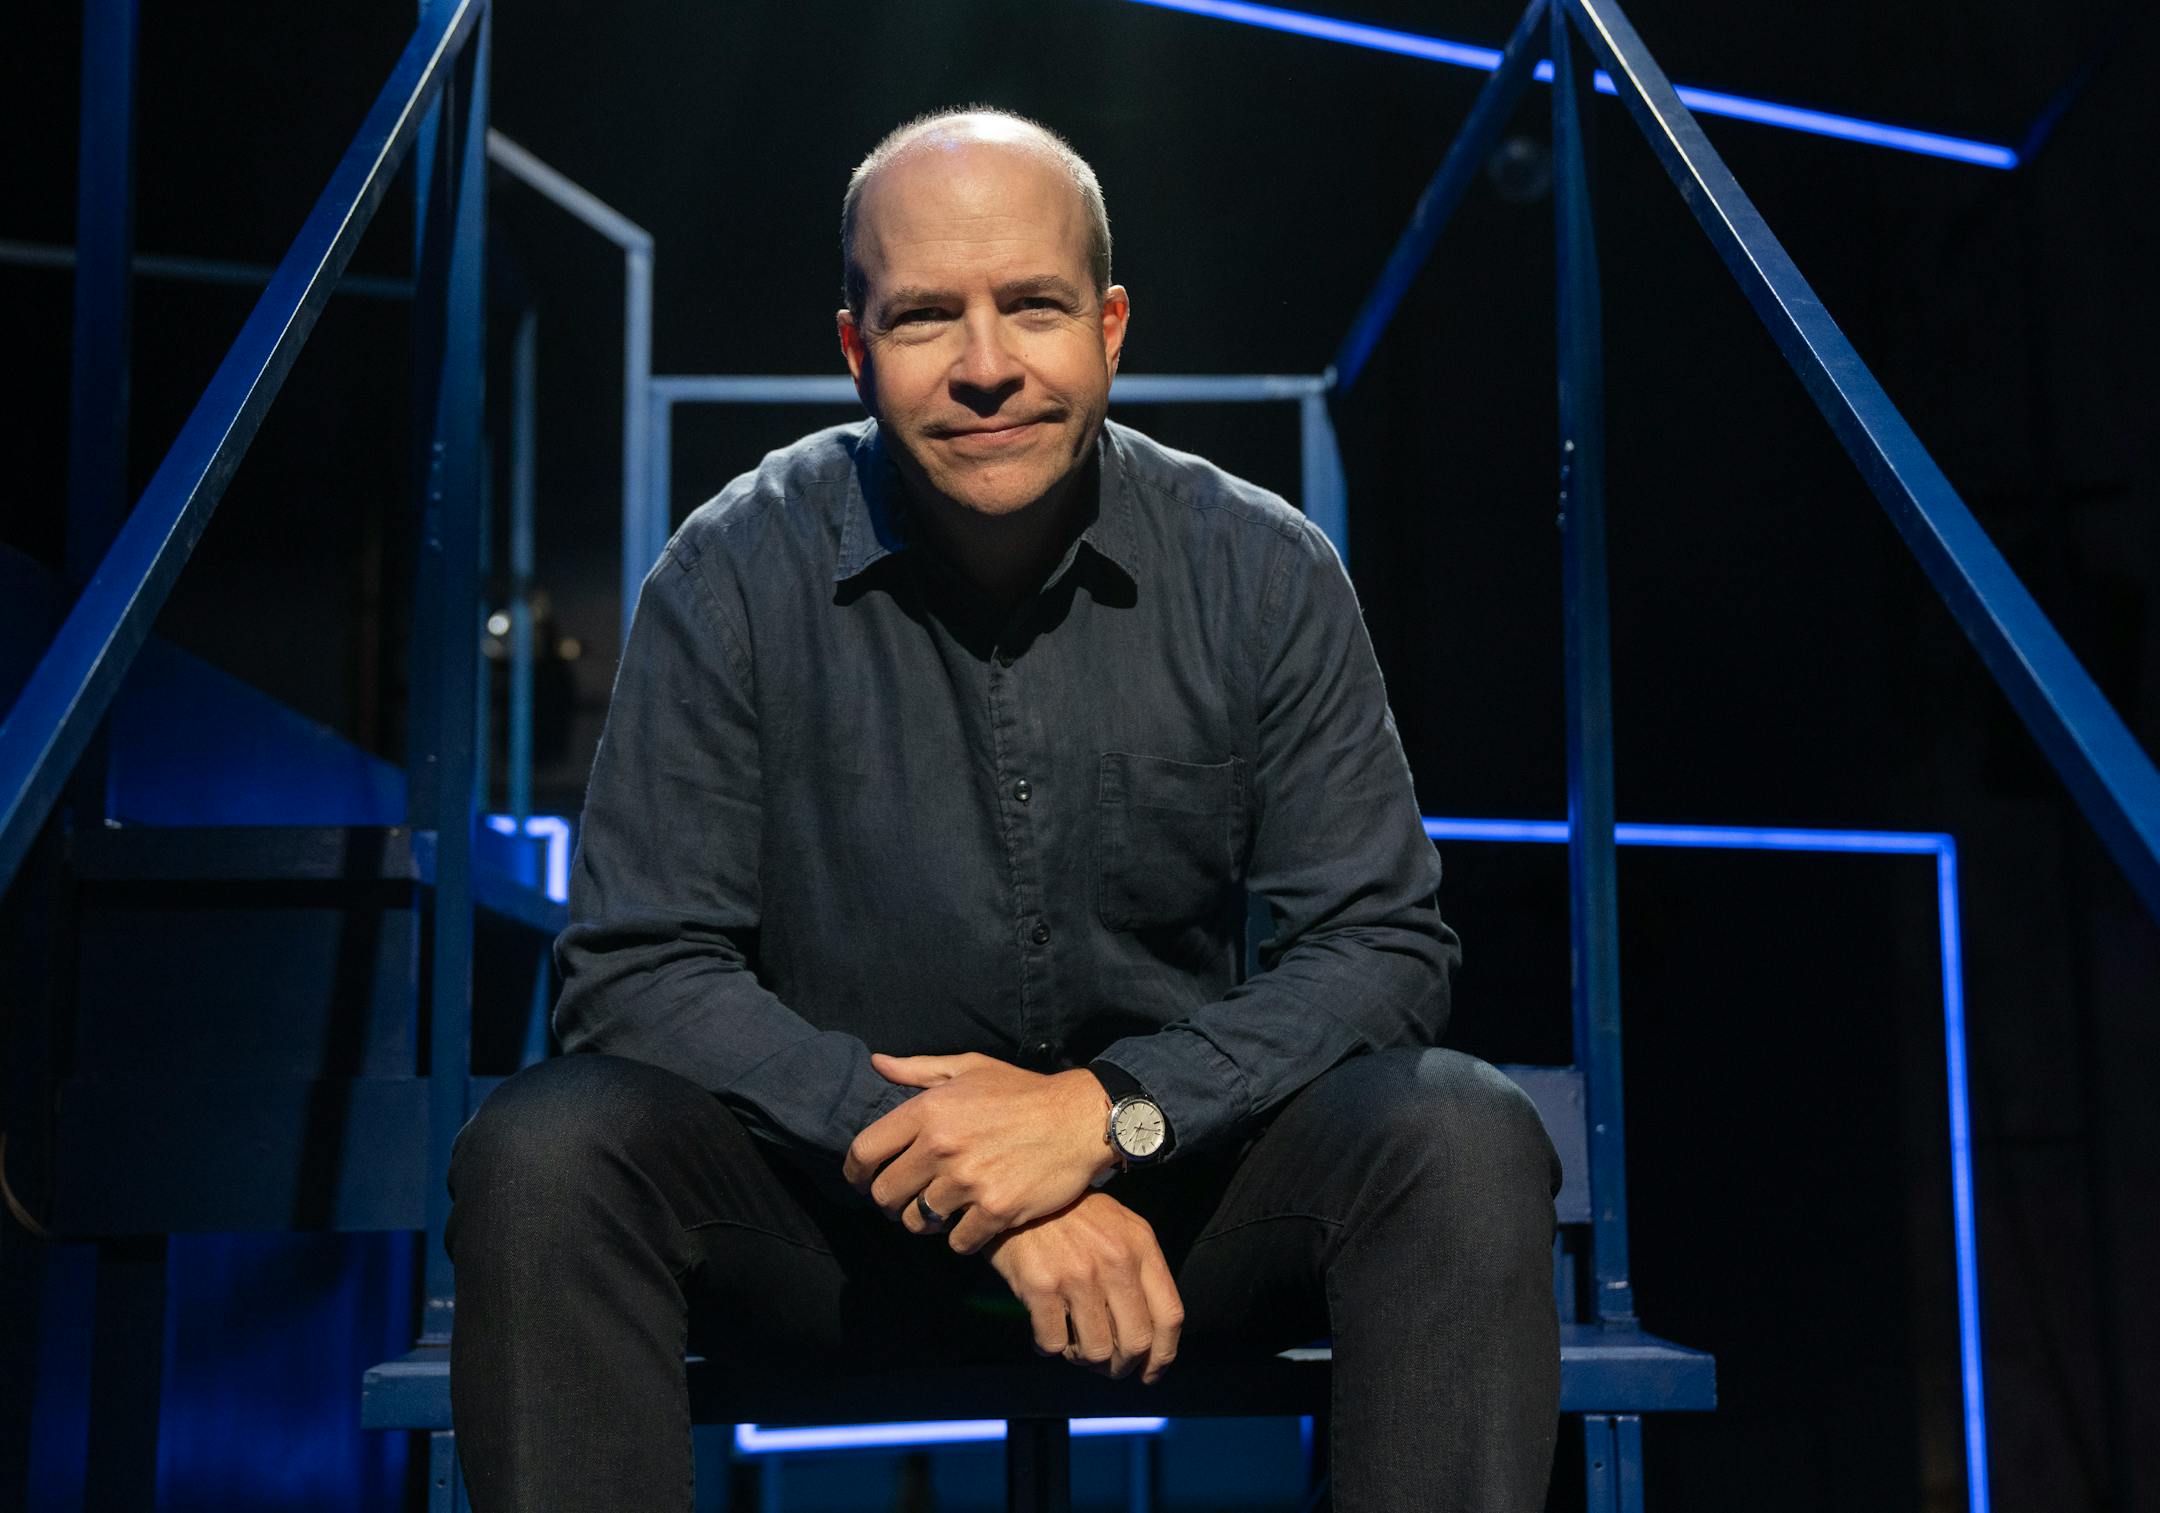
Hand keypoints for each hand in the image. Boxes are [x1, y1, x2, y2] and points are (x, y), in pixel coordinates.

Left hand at [842, 1052, 1115, 1253]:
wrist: (1080, 1118)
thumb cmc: (1022, 1091)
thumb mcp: (970, 1068)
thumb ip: (918, 1069)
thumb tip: (877, 1063)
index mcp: (929, 1111)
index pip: (865, 1152)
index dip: (856, 1172)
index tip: (863, 1181)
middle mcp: (943, 1147)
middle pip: (886, 1194)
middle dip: (890, 1201)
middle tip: (905, 1200)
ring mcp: (969, 1182)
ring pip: (919, 1222)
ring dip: (925, 1221)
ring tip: (939, 1212)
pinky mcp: (996, 1211)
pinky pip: (957, 1242)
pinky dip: (960, 1238)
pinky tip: (970, 1225)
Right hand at [985, 1191, 1183, 1383]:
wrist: (1020, 1192)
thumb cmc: (1072, 1214)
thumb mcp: (1119, 1227)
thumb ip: (1140, 1270)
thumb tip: (1150, 1332)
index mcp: (1141, 1247)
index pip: (1170, 1315)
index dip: (1163, 1355)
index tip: (1150, 1372)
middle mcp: (1115, 1261)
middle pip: (1136, 1342)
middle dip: (1122, 1366)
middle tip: (1107, 1367)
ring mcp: (1078, 1275)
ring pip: (1097, 1351)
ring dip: (1084, 1359)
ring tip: (1073, 1346)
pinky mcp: (1041, 1286)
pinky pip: (1053, 1343)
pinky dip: (1049, 1347)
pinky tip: (1044, 1333)